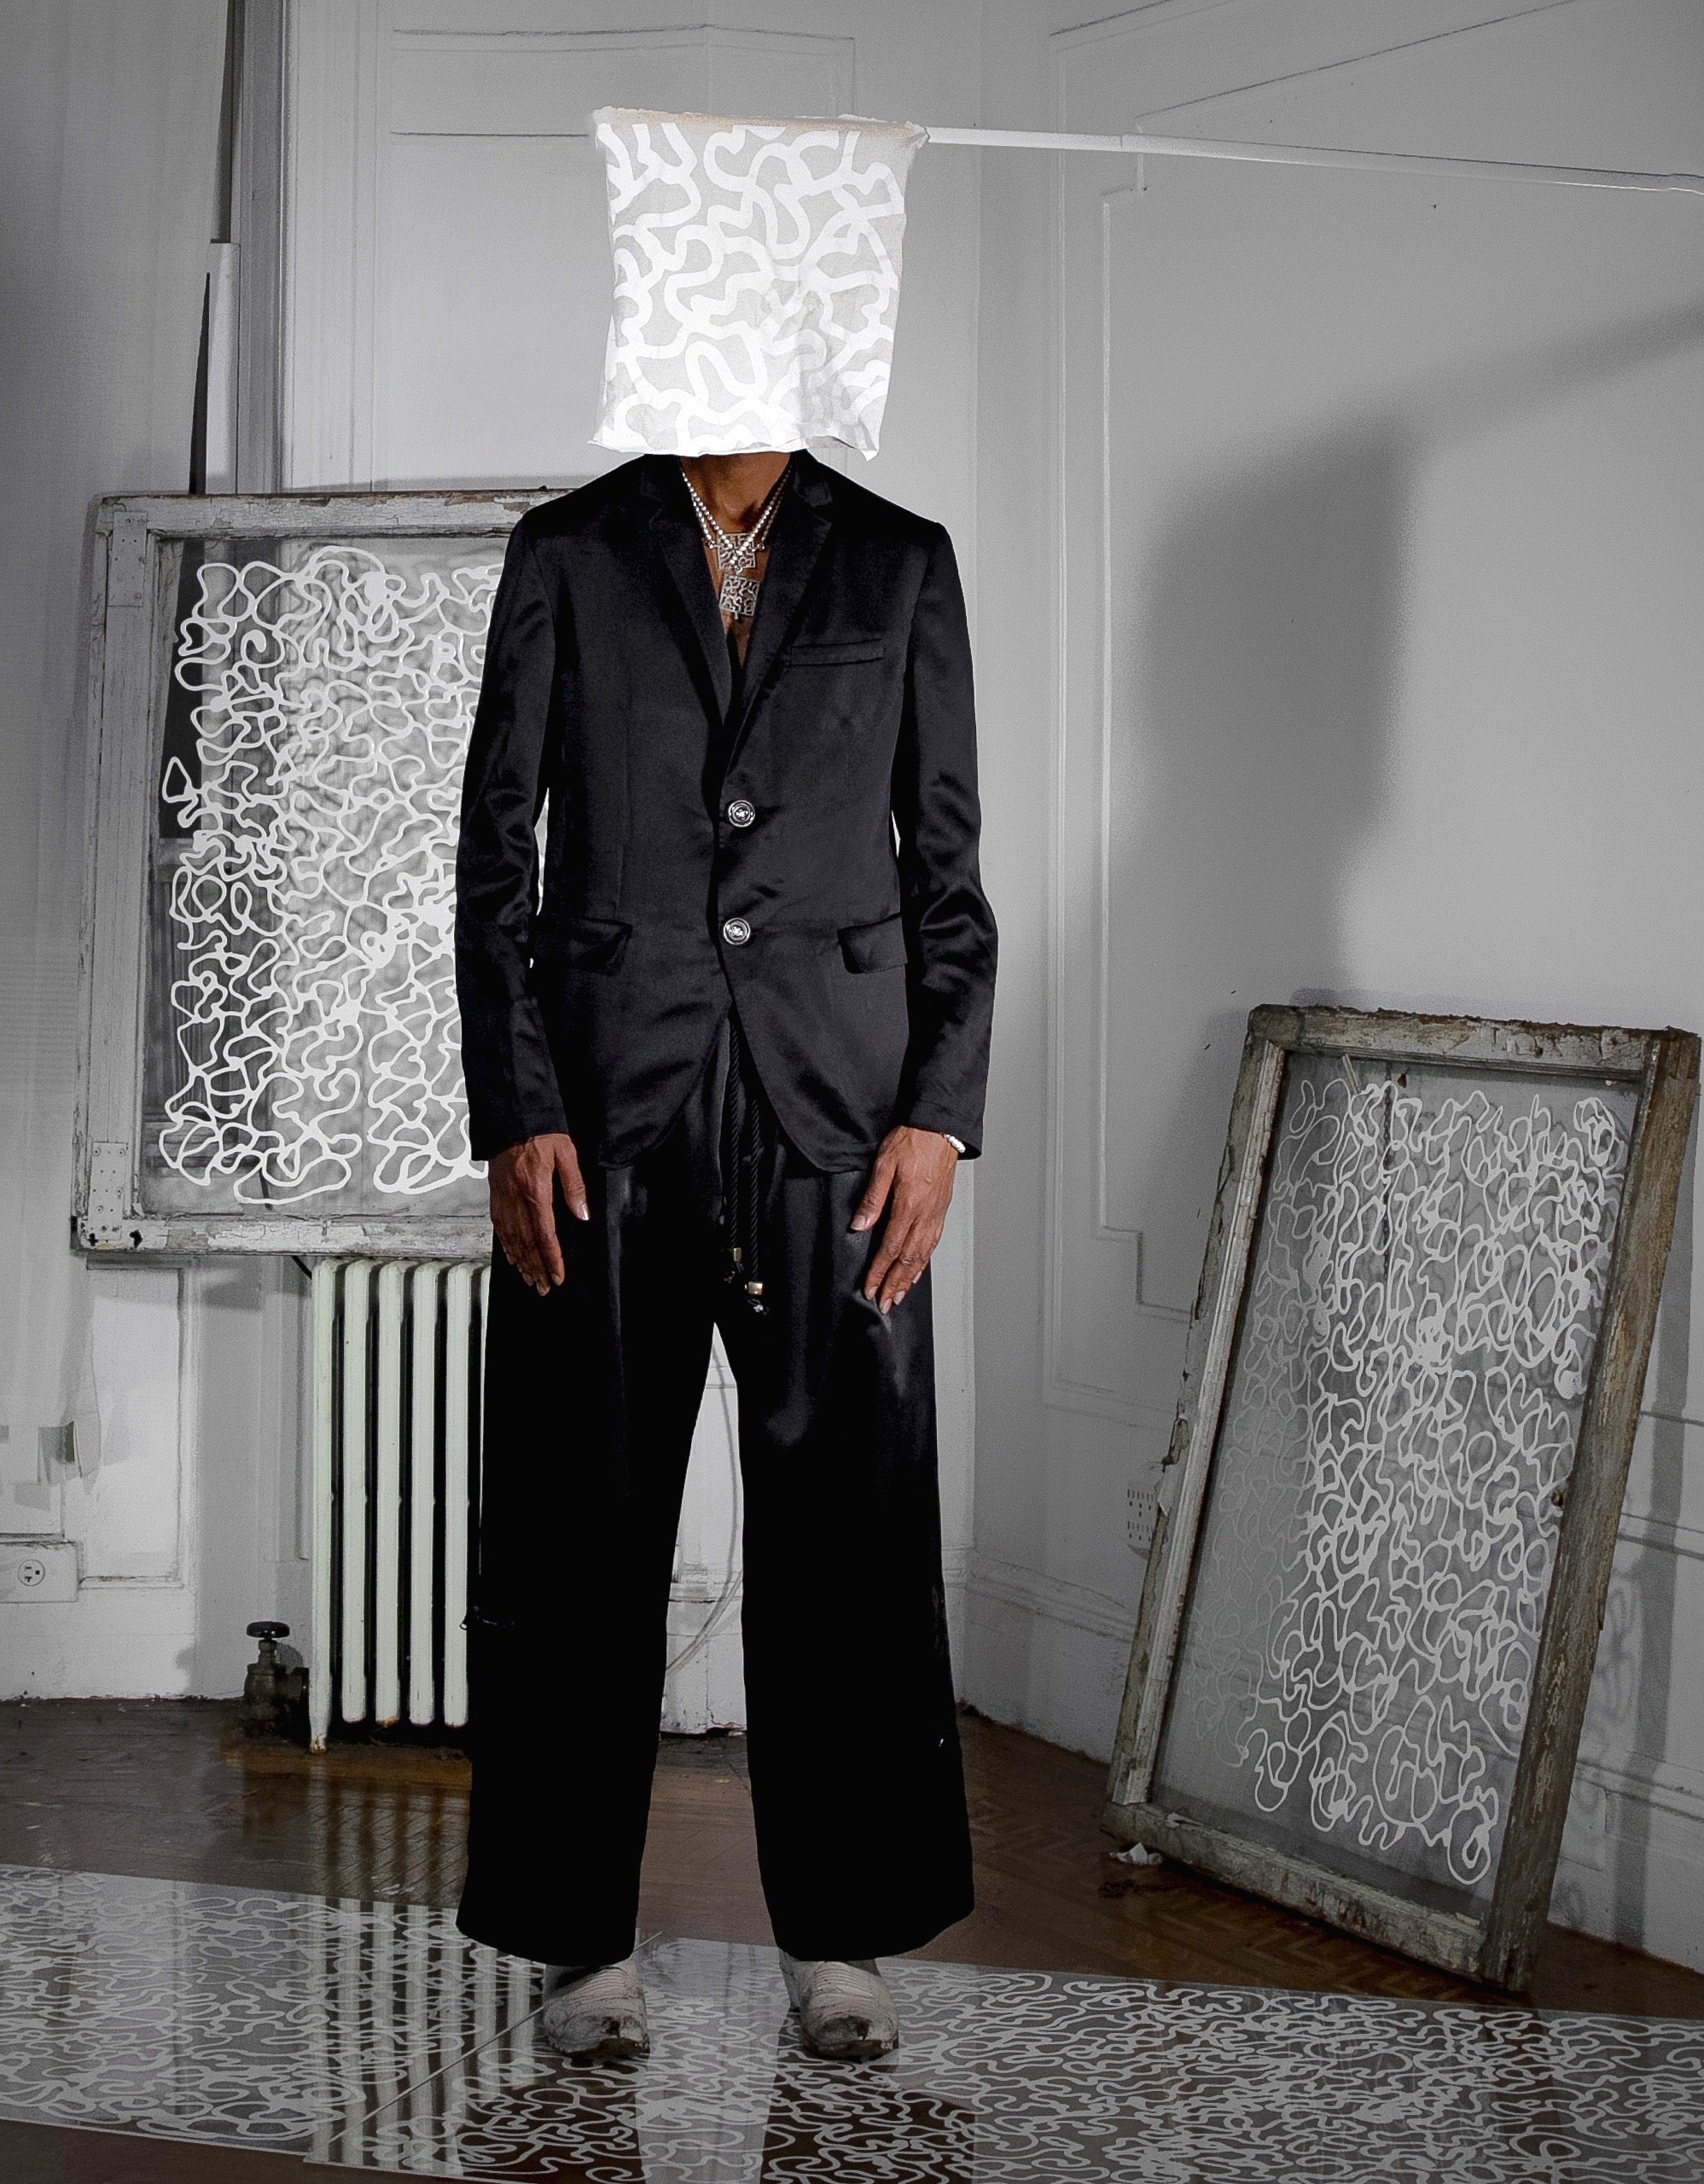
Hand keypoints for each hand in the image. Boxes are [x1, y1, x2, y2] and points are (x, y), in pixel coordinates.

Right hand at [489, 1132, 586, 1295]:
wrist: (511, 1116)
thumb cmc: (542, 1132)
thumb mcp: (567, 1153)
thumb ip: (574, 1186)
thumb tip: (582, 1216)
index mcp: (535, 1191)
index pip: (544, 1235)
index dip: (552, 1260)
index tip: (558, 1277)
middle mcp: (516, 1199)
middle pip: (526, 1243)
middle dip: (537, 1269)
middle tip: (545, 1288)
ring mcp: (502, 1198)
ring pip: (511, 1239)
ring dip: (522, 1262)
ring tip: (531, 1280)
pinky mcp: (495, 1195)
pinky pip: (499, 1227)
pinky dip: (506, 1246)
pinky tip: (513, 1257)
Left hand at [851, 1126, 959, 1313]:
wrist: (940, 1129)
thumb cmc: (912, 1141)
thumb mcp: (883, 1165)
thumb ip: (872, 1198)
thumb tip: (860, 1226)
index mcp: (908, 1205)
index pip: (890, 1248)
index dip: (879, 1271)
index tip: (870, 1288)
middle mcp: (925, 1215)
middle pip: (908, 1259)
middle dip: (894, 1284)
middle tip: (885, 1302)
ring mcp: (936, 1214)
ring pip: (923, 1255)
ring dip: (910, 1278)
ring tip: (899, 1295)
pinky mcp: (941, 1210)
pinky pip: (932, 1243)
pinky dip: (924, 1262)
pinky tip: (917, 1269)